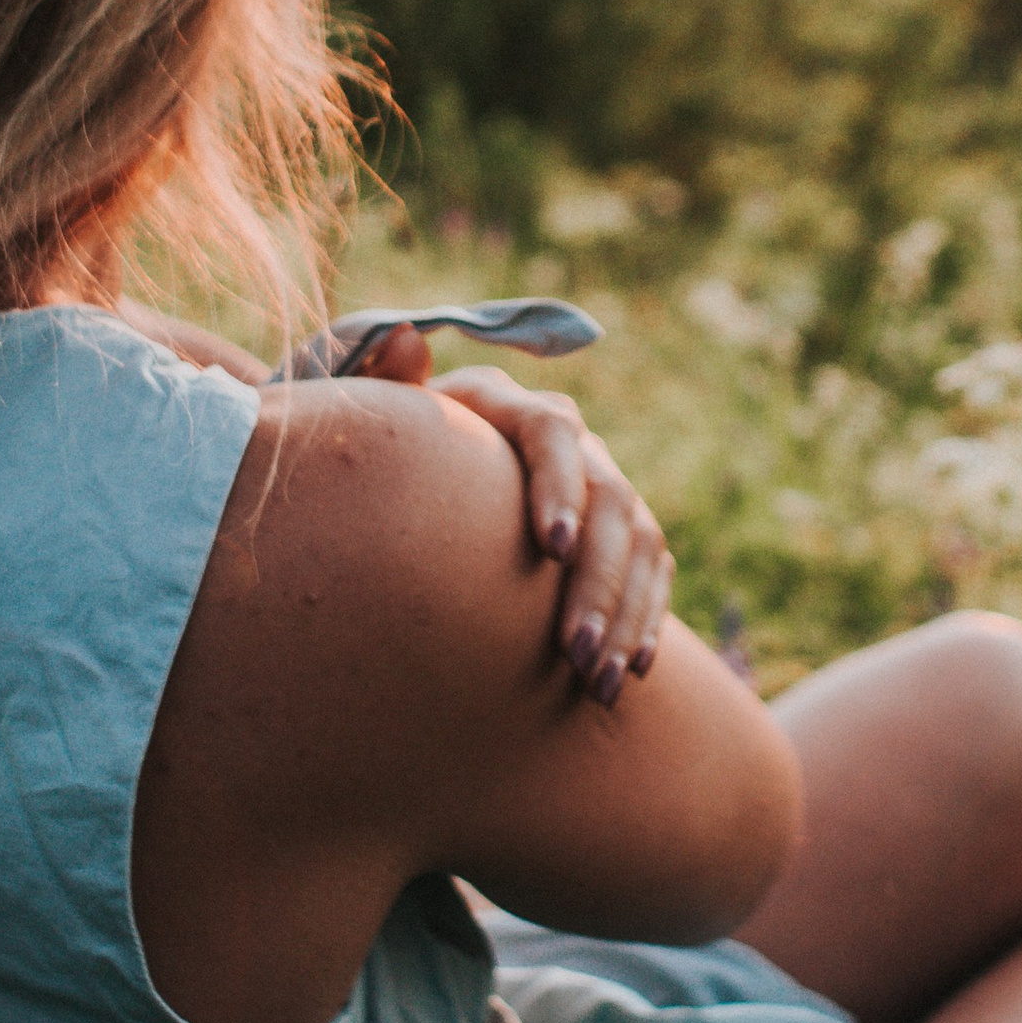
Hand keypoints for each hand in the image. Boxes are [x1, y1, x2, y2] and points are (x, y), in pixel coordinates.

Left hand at [350, 329, 672, 703]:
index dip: (559, 485)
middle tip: (571, 653)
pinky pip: (651, 568)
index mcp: (500, 403)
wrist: (404, 484)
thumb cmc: (376, 455)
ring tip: (597, 684)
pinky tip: (633, 669)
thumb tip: (403, 338)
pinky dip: (647, 616)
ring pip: (638, 540)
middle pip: (608, 498)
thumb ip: (383, 383)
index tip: (554, 548)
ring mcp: (596, 481)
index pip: (551, 431)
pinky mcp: (615, 528)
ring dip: (625, 614)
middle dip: (597, 582)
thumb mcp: (370, 418)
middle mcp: (561, 437)